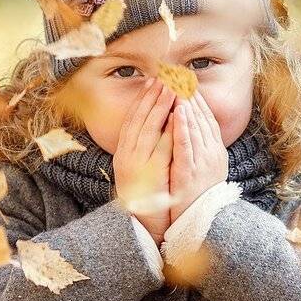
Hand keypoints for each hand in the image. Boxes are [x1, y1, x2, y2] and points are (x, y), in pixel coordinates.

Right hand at [112, 78, 175, 242]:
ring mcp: (136, 165)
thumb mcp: (141, 166)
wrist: (141, 224)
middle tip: (164, 76)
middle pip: (140, 119)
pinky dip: (167, 131)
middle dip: (152, 96)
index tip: (153, 80)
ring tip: (171, 89)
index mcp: (124, 151)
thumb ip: (146, 147)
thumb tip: (158, 123)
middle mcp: (126, 155)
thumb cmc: (145, 195)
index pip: (133, 118)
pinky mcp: (150, 175)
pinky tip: (176, 118)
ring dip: (159, 108)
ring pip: (148, 129)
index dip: (143, 98)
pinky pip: (160, 149)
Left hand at [169, 91, 227, 221]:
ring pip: (196, 128)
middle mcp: (213, 154)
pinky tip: (179, 113)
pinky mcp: (191, 173)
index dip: (198, 99)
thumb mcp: (204, 168)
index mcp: (216, 151)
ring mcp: (203, 163)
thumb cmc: (199, 195)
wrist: (200, 222)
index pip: (207, 119)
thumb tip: (193, 126)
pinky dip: (183, 128)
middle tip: (180, 75)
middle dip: (191, 96)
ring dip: (188, 105)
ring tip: (179, 86)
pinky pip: (186, 146)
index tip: (187, 81)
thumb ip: (201, 147)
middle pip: (203, 119)